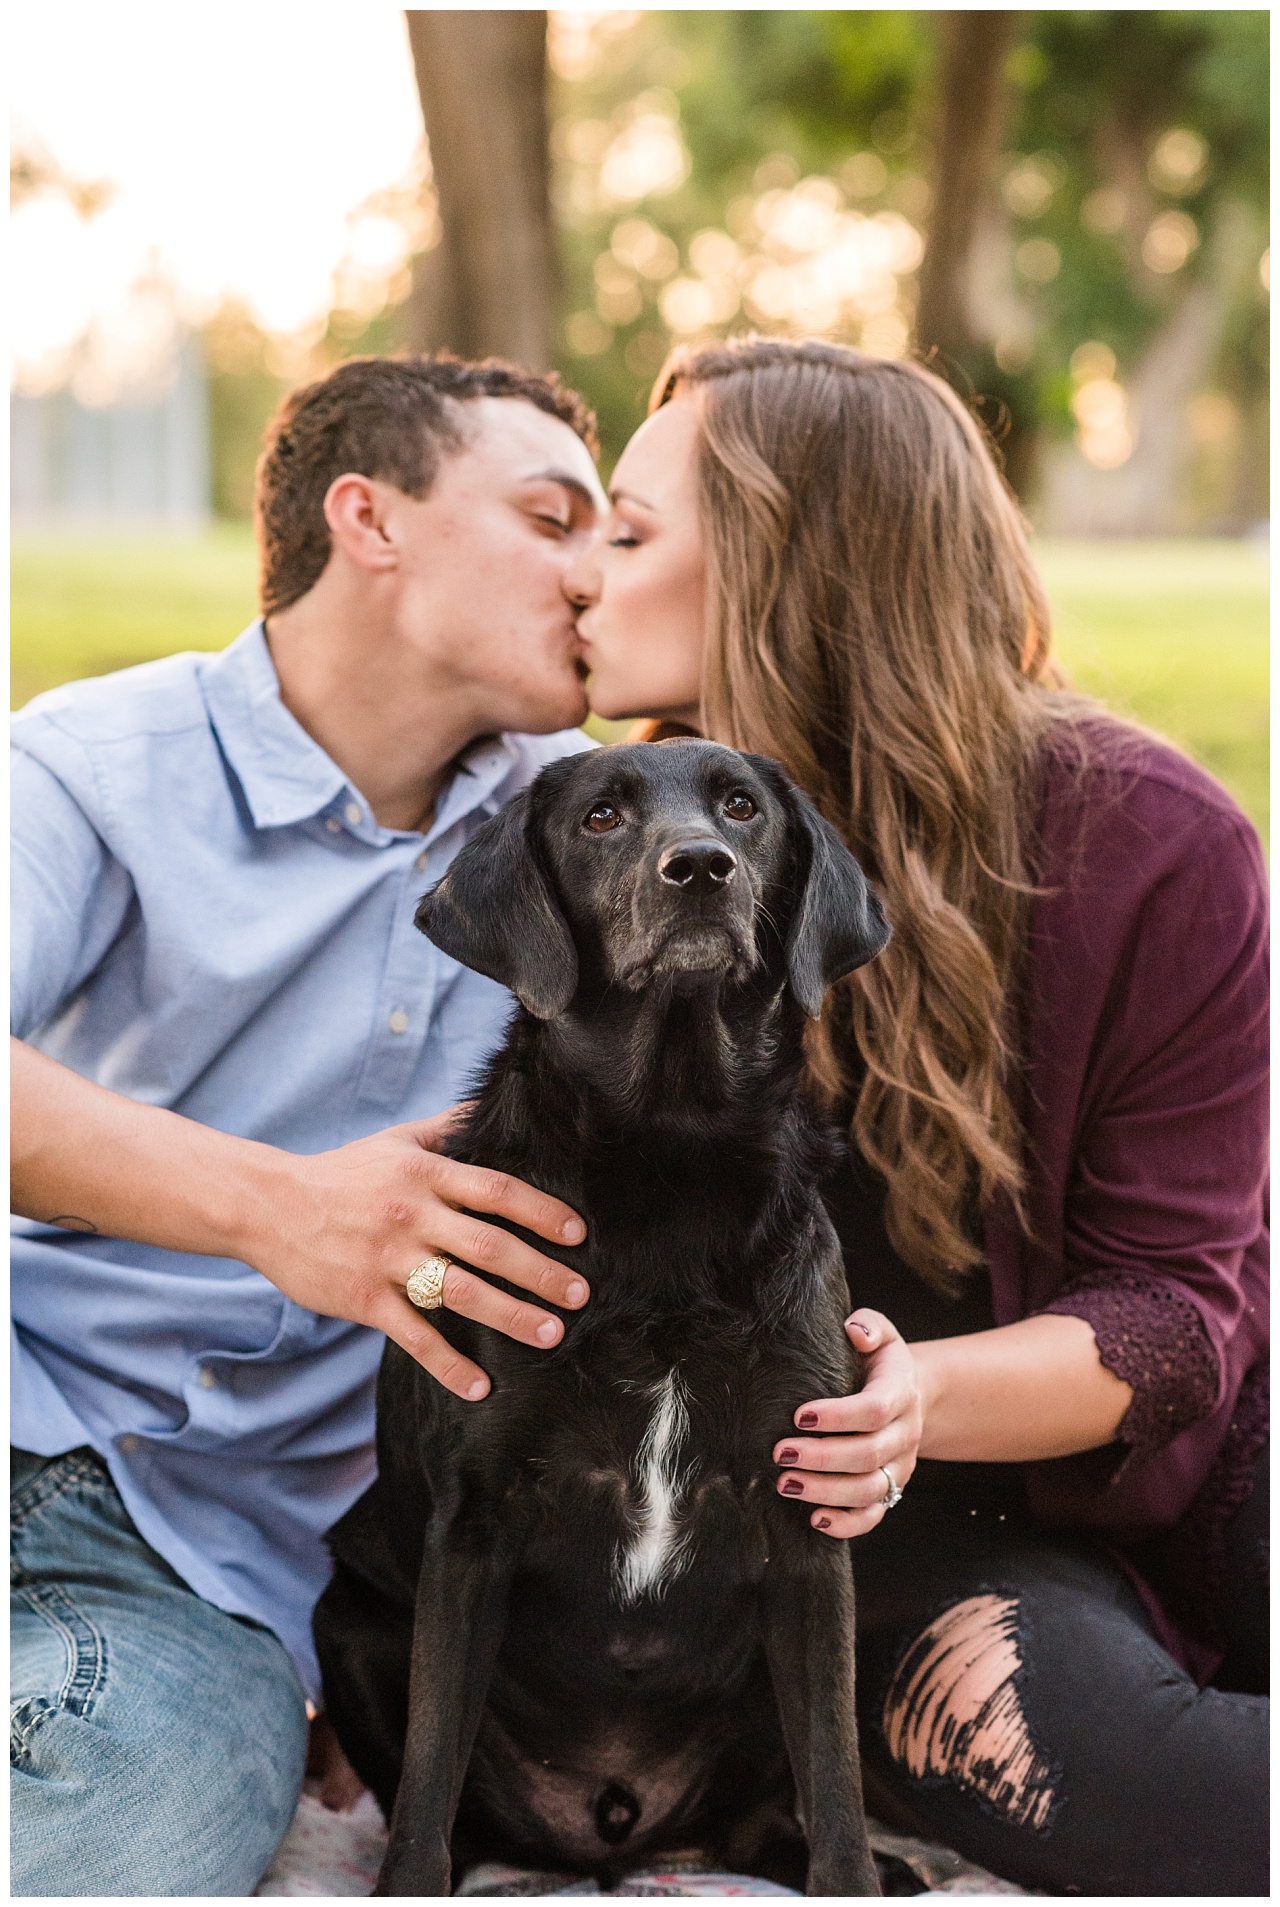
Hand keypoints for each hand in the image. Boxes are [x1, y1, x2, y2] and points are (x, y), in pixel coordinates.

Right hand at [240, 1109, 587, 1402]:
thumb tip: (492, 1107)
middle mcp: (412, 1215)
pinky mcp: (363, 1299)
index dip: (542, 1212)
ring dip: (511, 1315)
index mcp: (425, 1176)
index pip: (497, 1192)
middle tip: (580, 1294)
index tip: (578, 1235)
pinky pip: (414, 1335)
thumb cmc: (341, 1173)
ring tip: (550, 1334)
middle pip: (490, 1246)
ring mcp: (387, 1259)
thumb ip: (447, 1130)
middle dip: (541, 1272)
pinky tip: (480, 1387)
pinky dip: (448, 1364)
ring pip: (461, 1292)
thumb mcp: (395, 1142)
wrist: (268, 1206)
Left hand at [773, 1308, 922, 1538]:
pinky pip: (874, 1516)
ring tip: (785, 1484)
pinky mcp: (892, 1490)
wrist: (909, 1393)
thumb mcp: (881, 1333)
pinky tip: (814, 1519)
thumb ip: (869, 1325)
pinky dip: (847, 1524)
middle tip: (780, 1453)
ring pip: (869, 1490)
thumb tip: (854, 1330)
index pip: (873, 1409)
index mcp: (900, 1392)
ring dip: (826, 1491)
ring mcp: (900, 1467)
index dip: (837, 1416)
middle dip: (822, 1457)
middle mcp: (905, 1433)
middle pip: (868, 1454)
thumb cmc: (879, 1361)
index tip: (798, 1415)